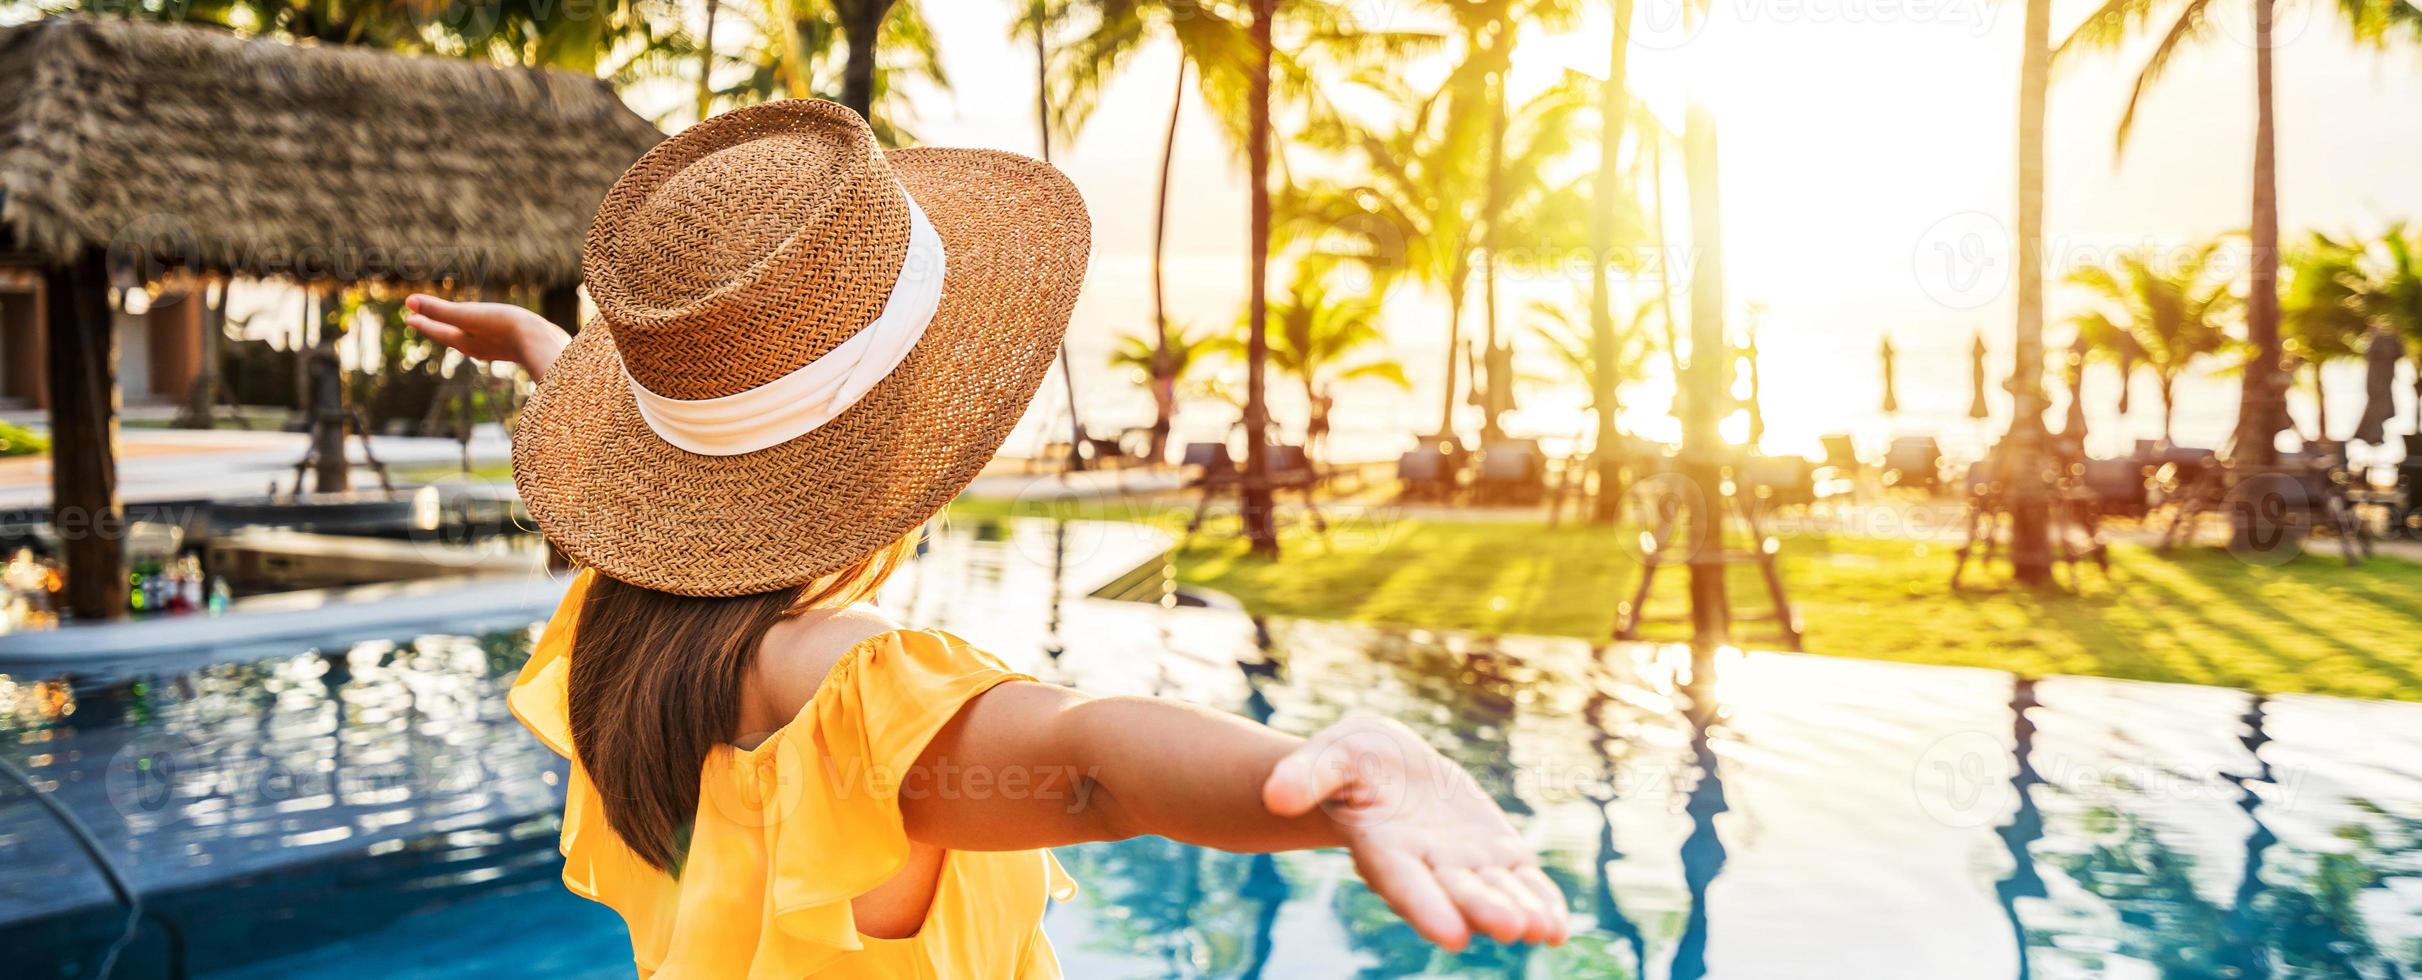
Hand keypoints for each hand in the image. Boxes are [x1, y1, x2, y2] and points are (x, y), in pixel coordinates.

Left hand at [404, 295, 570, 382]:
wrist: (545, 343)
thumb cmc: (505, 328)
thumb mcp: (468, 315)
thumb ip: (439, 310)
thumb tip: (408, 302)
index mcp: (464, 341)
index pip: (437, 331)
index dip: (422, 322)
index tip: (408, 318)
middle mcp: (479, 348)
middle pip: (453, 337)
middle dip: (440, 328)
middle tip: (427, 322)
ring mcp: (499, 348)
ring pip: (474, 339)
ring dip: (463, 331)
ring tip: (460, 326)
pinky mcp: (518, 345)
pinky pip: (495, 338)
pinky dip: (486, 332)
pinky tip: (496, 331)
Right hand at [1263, 717, 1567, 950]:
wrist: (1386, 763)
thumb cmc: (1350, 759)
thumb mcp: (1327, 754)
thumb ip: (1305, 775)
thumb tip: (1274, 797)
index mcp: (1382, 847)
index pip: (1403, 881)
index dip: (1426, 906)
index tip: (1451, 935)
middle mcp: (1425, 865)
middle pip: (1455, 893)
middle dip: (1483, 910)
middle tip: (1512, 928)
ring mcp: (1463, 862)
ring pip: (1494, 892)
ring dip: (1520, 912)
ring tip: (1545, 931)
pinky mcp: (1494, 852)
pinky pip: (1521, 881)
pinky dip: (1540, 900)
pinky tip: (1558, 926)